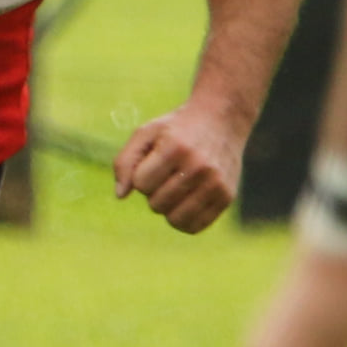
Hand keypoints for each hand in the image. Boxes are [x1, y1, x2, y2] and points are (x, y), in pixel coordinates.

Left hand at [112, 103, 241, 232]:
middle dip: (153, 192)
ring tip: (174, 188)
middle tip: (166, 175)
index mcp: (176, 148)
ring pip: (174, 219)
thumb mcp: (145, 133)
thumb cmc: (176, 128)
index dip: (141, 176)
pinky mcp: (227, 196)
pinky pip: (194, 226)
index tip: (152, 163)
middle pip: (156, 204)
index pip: (141, 184)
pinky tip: (184, 202)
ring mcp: (216, 183)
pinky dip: (183, 220)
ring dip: (167, 207)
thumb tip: (120, 195)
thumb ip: (125, 162)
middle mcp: (199, 166)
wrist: (222, 119)